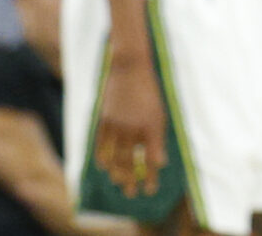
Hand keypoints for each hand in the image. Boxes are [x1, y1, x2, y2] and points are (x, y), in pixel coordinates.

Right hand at [92, 54, 167, 197]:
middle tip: (132, 193)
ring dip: (116, 173)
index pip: (151, 159)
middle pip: (131, 162)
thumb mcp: (160, 113)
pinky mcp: (104, 119)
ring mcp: (117, 124)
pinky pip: (101, 144)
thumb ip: (158, 139)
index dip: (151, 176)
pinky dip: (102, 157)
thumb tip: (160, 163)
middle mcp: (133, 127)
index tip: (151, 190)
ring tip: (119, 185)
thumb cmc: (149, 91)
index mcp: (152, 126)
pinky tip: (104, 167)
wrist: (129, 68)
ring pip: (115, 156)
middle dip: (131, 180)